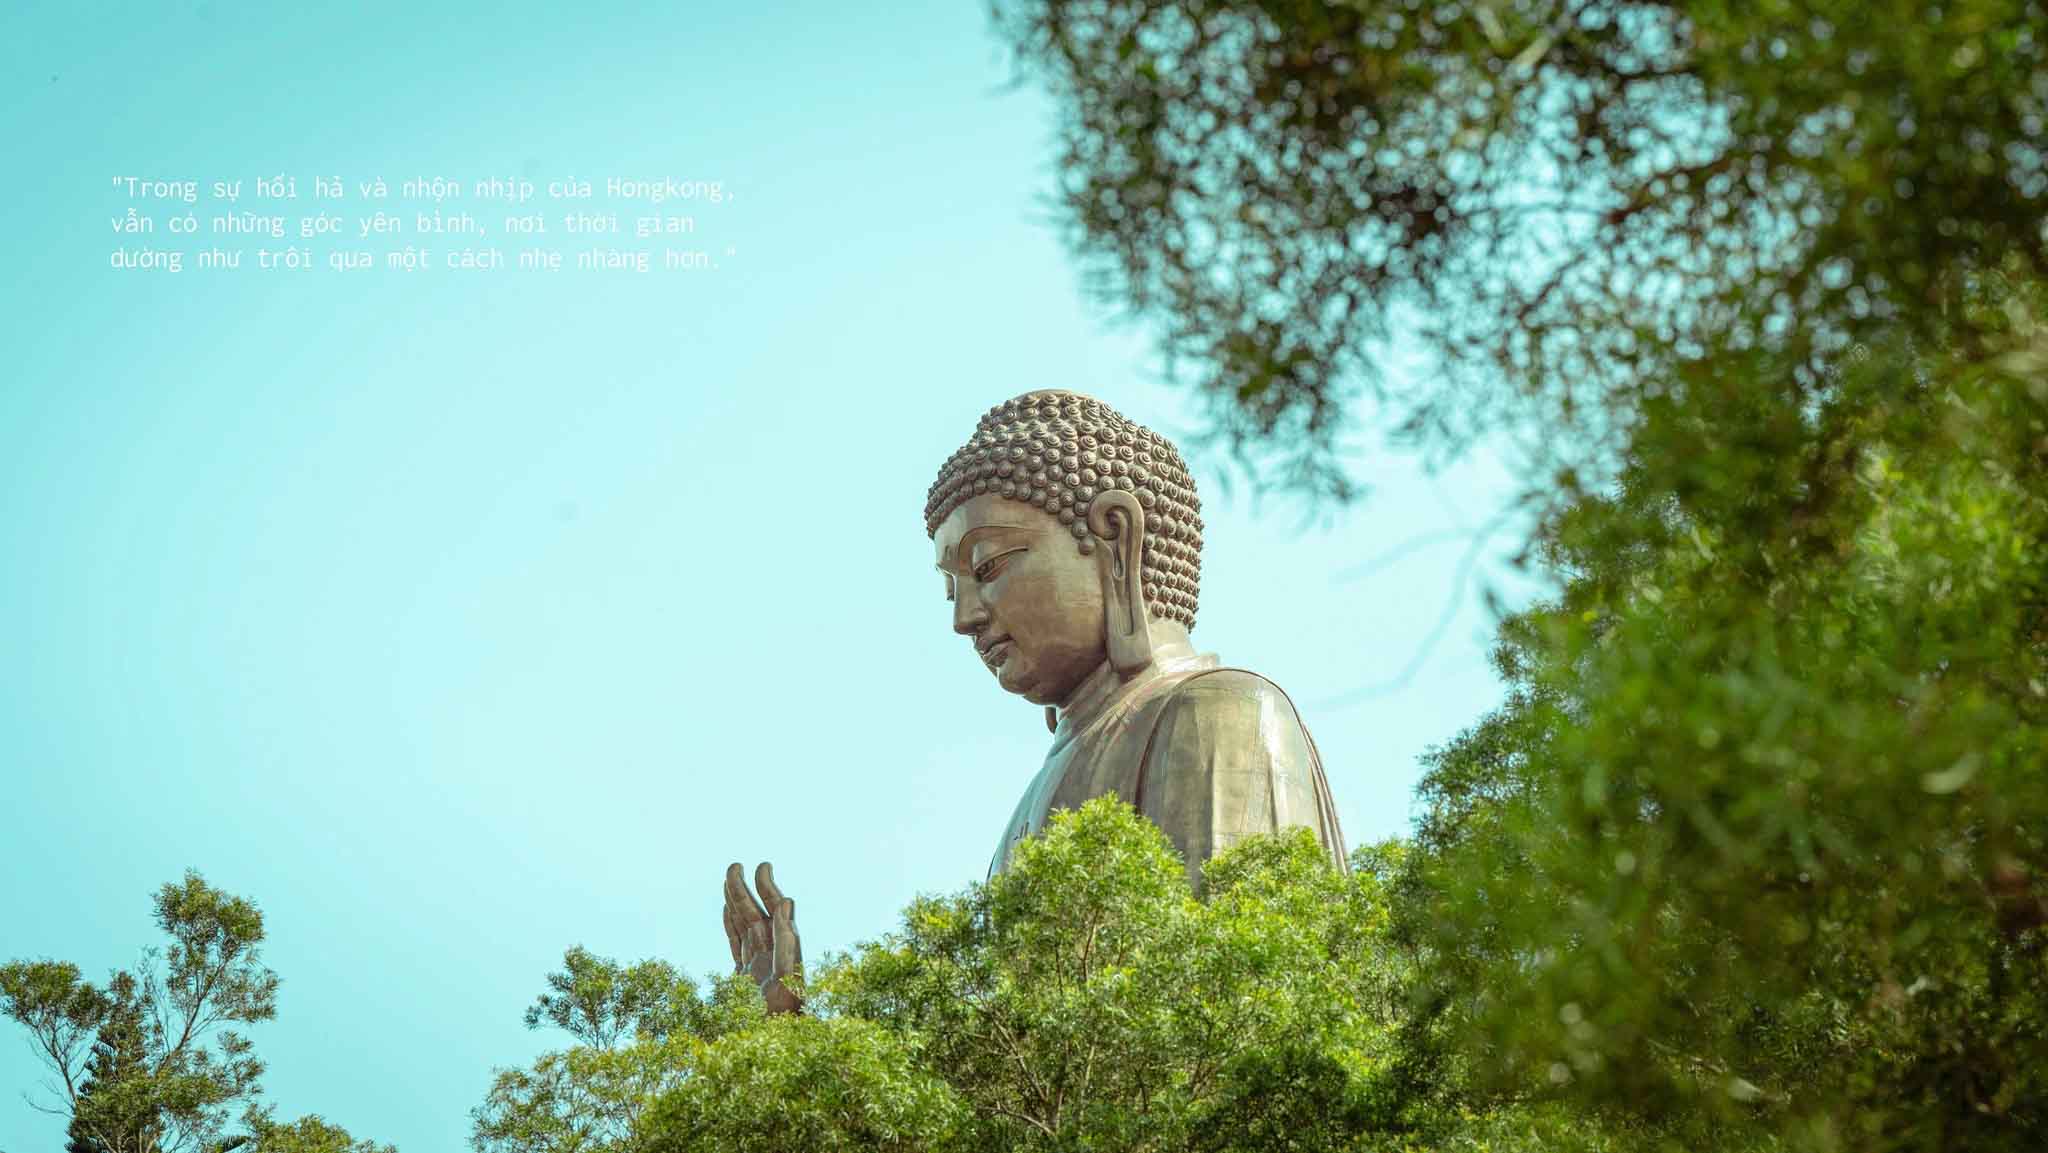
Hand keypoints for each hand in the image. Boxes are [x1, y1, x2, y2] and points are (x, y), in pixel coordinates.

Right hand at [723, 862, 801, 1014]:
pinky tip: (726, 910)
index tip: (763, 867)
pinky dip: (730, 926)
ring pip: (745, 926)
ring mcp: (758, 965)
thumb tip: (786, 903)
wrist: (775, 1051)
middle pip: (757, 915)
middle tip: (736, 865)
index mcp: (785, 953)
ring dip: (736, 902)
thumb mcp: (788, 980)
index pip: (776, 913)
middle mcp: (773, 955)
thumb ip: (787, 941)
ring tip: (728, 878)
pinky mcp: (744, 978)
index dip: (769, 889)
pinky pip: (736, 944)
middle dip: (747, 890)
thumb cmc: (783, 1021)